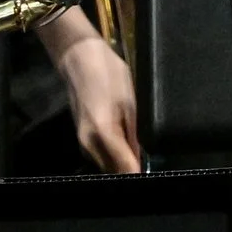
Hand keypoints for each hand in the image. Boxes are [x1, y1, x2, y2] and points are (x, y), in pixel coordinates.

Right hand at [57, 34, 141, 173]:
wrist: (80, 59)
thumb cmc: (108, 74)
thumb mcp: (130, 101)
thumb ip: (135, 134)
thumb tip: (141, 158)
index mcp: (103, 132)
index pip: (124, 166)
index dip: (138, 171)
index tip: (151, 173)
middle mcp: (88, 143)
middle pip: (113, 170)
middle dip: (129, 169)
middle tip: (147, 161)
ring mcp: (82, 142)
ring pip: (106, 164)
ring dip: (121, 162)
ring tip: (139, 152)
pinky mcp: (81, 137)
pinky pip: (100, 154)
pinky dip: (113, 154)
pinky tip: (125, 143)